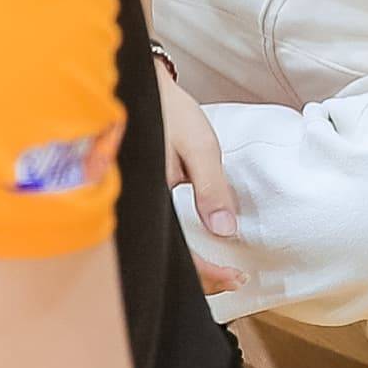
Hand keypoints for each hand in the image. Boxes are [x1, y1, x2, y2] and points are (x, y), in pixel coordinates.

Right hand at [155, 56, 242, 292]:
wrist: (136, 86)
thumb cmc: (167, 112)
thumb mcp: (198, 146)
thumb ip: (211, 189)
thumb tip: (225, 231)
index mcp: (147, 199)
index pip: (179, 253)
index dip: (208, 273)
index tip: (237, 278)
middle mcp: (133, 209)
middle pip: (166, 261)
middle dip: (199, 279)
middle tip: (233, 281)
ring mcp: (130, 206)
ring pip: (158, 252)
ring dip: (189, 267)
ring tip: (220, 273)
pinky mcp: (135, 200)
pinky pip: (155, 235)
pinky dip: (177, 250)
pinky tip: (196, 250)